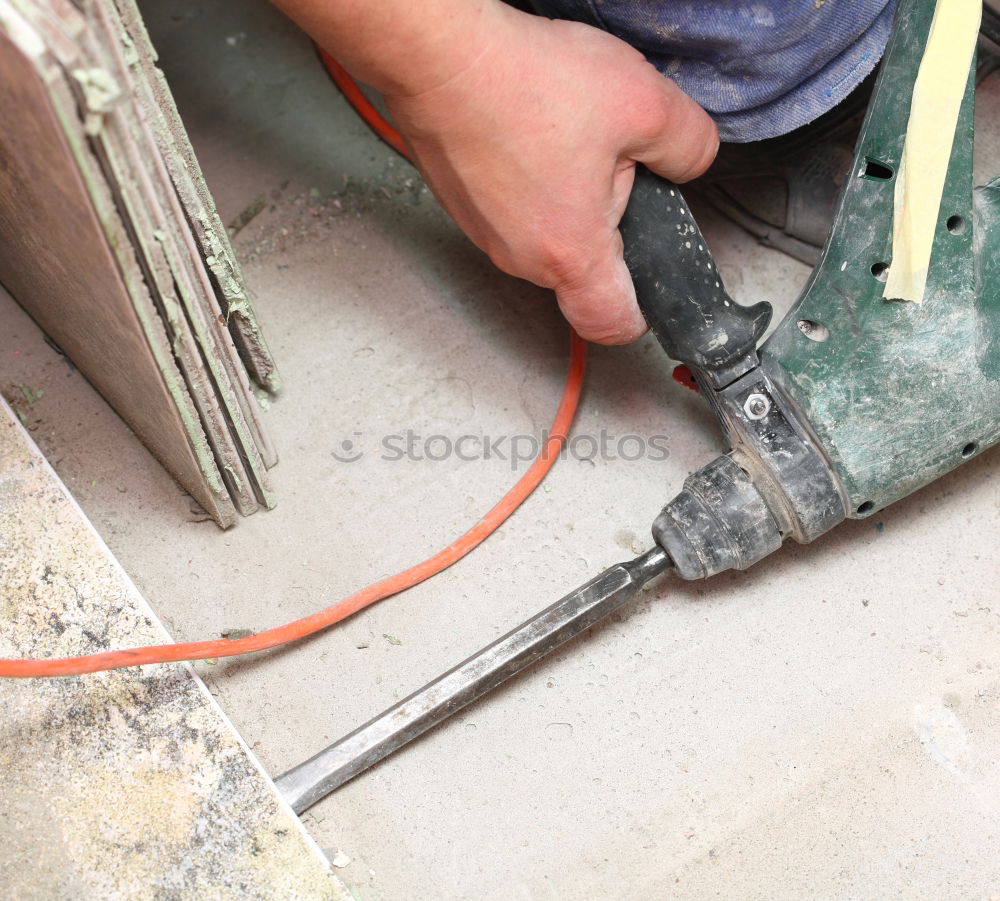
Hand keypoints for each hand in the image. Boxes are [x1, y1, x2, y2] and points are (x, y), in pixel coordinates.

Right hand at [383, 4, 717, 342]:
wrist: (440, 57)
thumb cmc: (520, 84)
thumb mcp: (643, 104)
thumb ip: (688, 146)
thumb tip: (693, 161)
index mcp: (571, 251)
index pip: (611, 325)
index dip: (639, 317)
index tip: (649, 293)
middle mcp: (522, 256)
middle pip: (581, 272)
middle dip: (608, 230)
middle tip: (612, 168)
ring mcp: (486, 234)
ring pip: (545, 239)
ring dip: (567, 202)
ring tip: (566, 137)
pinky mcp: (463, 206)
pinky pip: (511, 212)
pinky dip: (529, 183)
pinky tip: (531, 131)